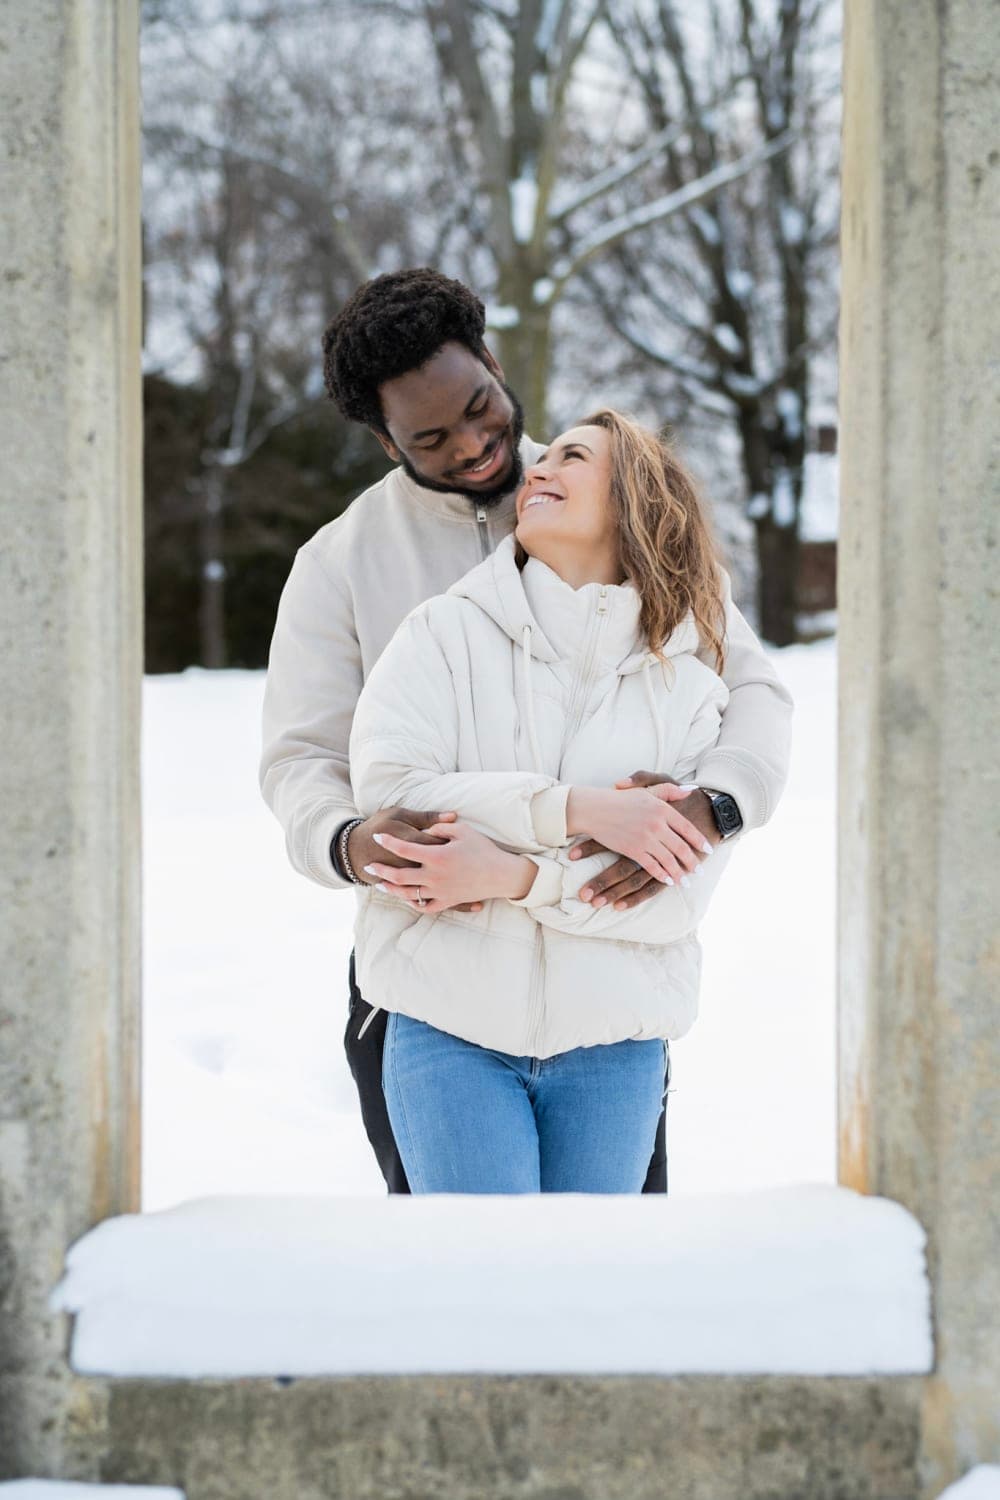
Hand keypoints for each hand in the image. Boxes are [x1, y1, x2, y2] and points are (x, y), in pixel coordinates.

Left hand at [348, 808, 481, 912]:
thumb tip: (425, 829)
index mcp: (436, 856)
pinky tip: (406, 898)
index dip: (388, 842)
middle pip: (400, 876)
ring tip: (381, 884)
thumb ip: (440, 827)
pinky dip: (414, 903)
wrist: (501, 874)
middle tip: (369, 867)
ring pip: (408, 894)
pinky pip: (425, 906)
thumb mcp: (462, 830)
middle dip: (381, 871)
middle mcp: (435, 876)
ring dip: (392, 889)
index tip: (378, 837)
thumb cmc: (483, 849)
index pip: (404, 848)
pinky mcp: (448, 901)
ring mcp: (440, 891)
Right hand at [565, 780, 714, 887]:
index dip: (700, 841)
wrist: (594, 808)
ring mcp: (645, 839)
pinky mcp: (633, 850)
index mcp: (662, 809)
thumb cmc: (620, 798)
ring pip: (669, 860)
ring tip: (686, 881)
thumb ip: (670, 790)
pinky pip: (652, 866)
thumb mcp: (648, 789)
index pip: (688, 828)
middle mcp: (657, 825)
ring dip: (679, 873)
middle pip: (681, 848)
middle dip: (692, 862)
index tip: (708, 850)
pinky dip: (662, 875)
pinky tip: (668, 881)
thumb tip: (691, 791)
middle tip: (700, 871)